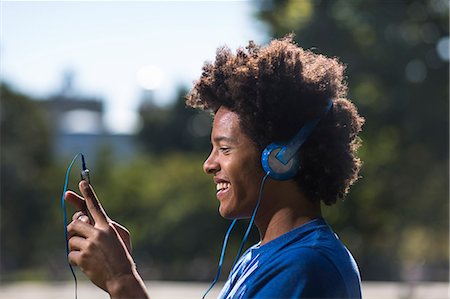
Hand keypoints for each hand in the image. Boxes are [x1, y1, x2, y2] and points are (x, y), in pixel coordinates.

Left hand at [65, 181, 147, 297]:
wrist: (122, 277)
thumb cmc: (122, 256)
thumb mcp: (120, 237)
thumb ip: (104, 226)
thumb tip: (84, 219)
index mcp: (108, 226)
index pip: (95, 206)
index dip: (88, 193)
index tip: (81, 182)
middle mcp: (98, 233)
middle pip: (74, 223)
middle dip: (72, 229)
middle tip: (78, 236)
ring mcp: (90, 245)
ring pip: (70, 240)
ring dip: (75, 247)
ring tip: (88, 255)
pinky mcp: (83, 258)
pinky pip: (69, 254)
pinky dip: (75, 259)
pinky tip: (86, 264)